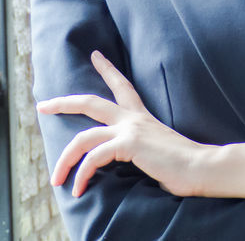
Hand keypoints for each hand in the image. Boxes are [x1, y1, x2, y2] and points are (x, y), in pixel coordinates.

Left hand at [37, 50, 219, 197]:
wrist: (201, 167)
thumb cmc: (183, 167)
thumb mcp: (155, 153)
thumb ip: (139, 152)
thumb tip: (125, 163)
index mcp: (141, 117)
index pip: (122, 86)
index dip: (107, 69)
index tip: (95, 54)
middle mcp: (133, 118)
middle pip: (90, 102)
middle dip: (63, 103)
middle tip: (43, 104)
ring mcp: (130, 129)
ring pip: (83, 137)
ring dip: (64, 159)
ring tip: (54, 178)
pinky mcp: (129, 144)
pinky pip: (94, 157)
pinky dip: (82, 174)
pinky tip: (79, 189)